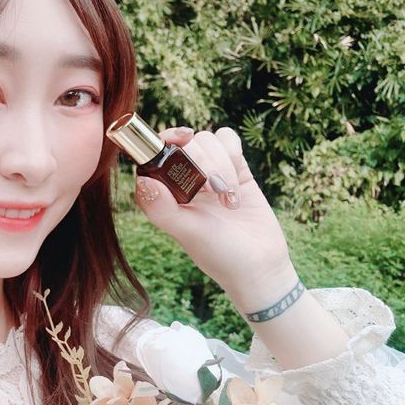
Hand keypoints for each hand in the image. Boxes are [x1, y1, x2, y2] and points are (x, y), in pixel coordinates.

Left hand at [133, 126, 295, 310]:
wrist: (261, 265)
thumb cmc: (219, 254)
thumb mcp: (188, 233)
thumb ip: (162, 209)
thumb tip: (143, 179)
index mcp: (164, 195)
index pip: (154, 155)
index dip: (164, 142)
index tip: (181, 142)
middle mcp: (183, 181)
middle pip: (186, 144)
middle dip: (203, 162)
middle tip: (213, 191)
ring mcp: (209, 172)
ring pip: (207, 139)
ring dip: (221, 163)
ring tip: (227, 197)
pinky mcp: (235, 168)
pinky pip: (228, 140)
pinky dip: (233, 152)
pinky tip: (238, 180)